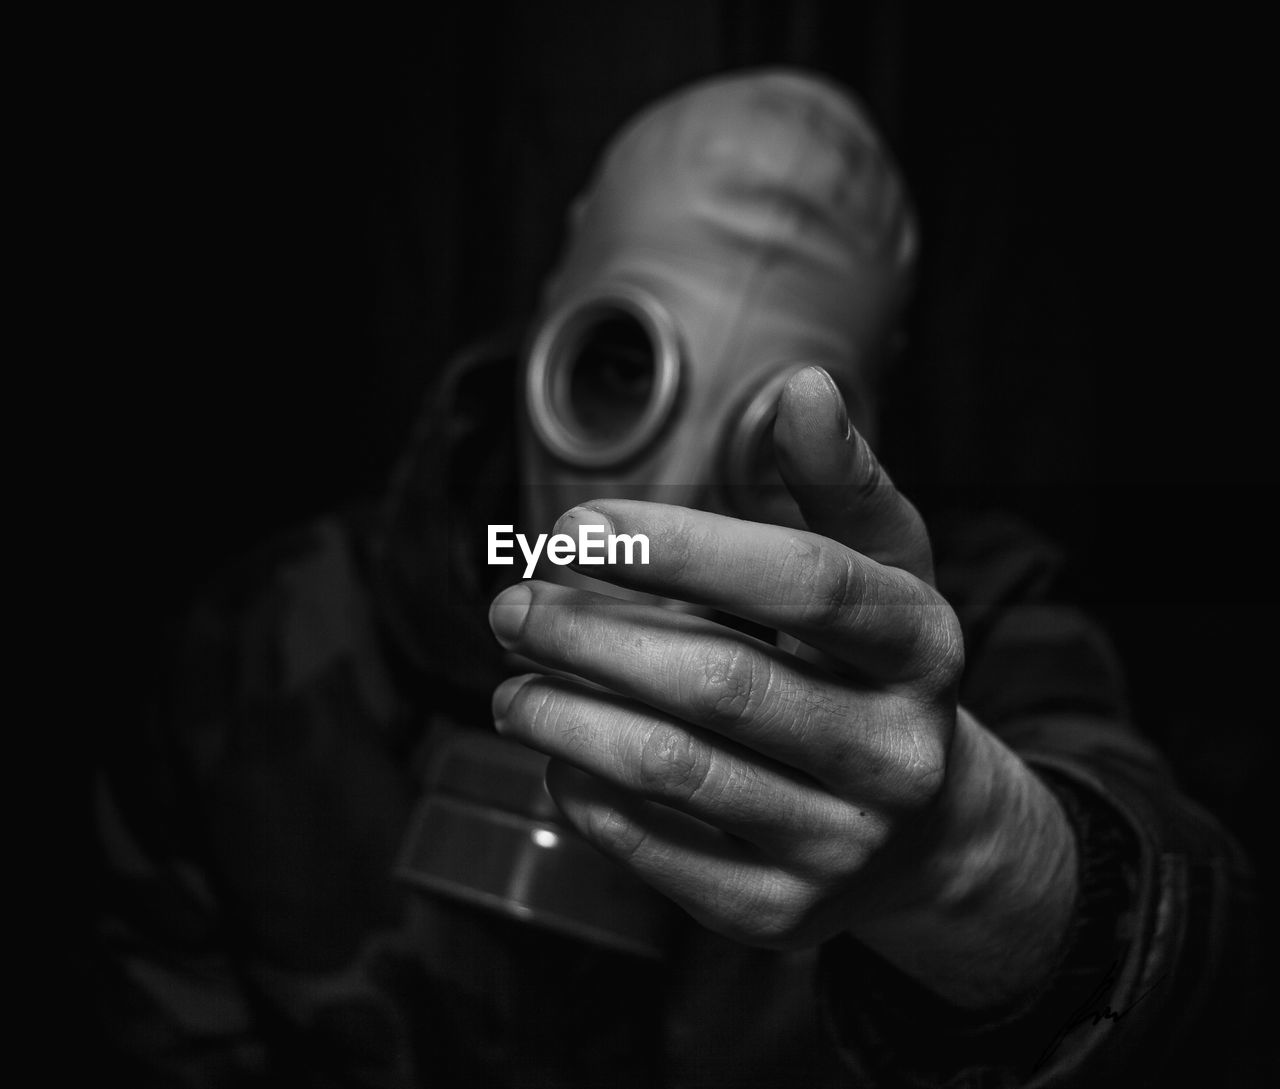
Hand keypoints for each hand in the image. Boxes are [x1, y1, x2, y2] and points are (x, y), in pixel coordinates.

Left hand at [488, 367, 1076, 1008]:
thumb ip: (838, 480)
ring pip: (675, 770)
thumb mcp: (880, 569)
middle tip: (511, 606)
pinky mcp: (783, 914)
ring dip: (565, 718)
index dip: (680, 548)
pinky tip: (558, 755)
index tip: (576, 528)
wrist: (922, 830)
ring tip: (509, 684)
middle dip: (591, 637)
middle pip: (721, 683)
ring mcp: (843, 845)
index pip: (802, 584)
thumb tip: (805, 386)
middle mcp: (898, 753)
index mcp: (923, 648)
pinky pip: (656, 852)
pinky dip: (587, 795)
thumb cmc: (872, 672)